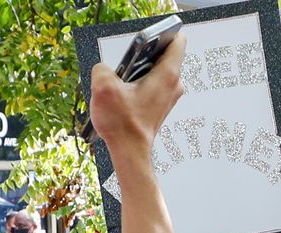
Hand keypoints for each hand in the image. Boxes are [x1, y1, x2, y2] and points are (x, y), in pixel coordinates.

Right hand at [87, 35, 186, 157]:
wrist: (130, 151)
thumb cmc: (123, 125)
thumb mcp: (103, 88)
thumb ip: (102, 68)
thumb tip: (105, 69)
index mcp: (167, 75)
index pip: (177, 40)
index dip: (163, 33)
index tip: (147, 37)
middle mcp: (174, 84)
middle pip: (165, 54)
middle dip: (145, 53)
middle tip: (128, 64)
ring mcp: (169, 95)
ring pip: (158, 70)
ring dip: (141, 70)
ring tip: (125, 80)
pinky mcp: (161, 104)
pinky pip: (154, 84)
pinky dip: (141, 83)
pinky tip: (126, 92)